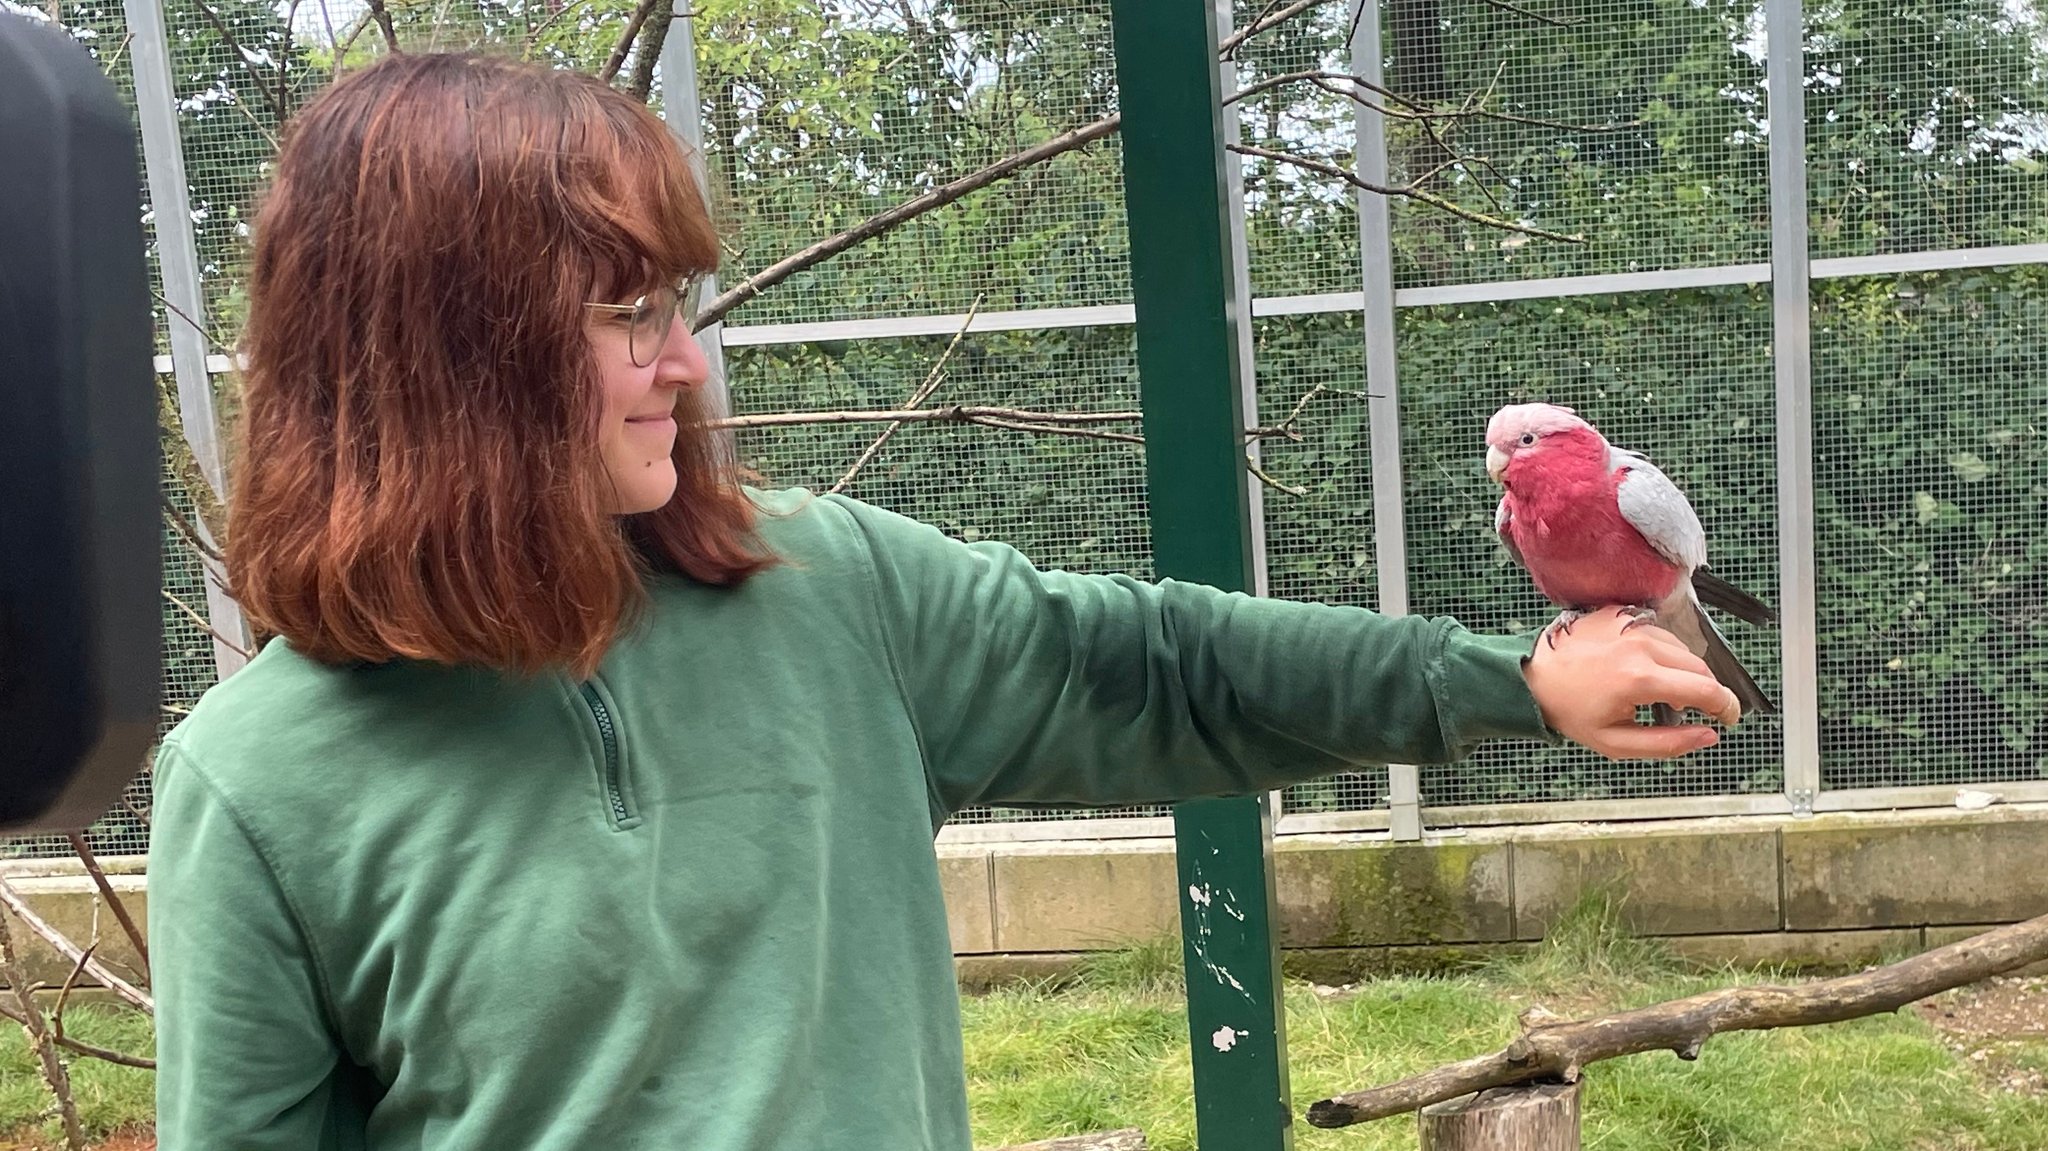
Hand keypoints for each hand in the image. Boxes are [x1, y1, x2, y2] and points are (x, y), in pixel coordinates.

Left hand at [1522, 606, 1740, 759]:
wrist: (1533, 677)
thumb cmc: (1572, 712)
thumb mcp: (1616, 743)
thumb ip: (1668, 744)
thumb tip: (1708, 736)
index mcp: (1640, 679)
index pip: (1705, 690)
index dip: (1726, 707)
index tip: (1729, 718)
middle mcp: (1640, 645)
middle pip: (1699, 667)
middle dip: (1708, 691)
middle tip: (1699, 711)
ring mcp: (1630, 625)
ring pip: (1682, 647)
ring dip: (1685, 671)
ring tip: (1664, 693)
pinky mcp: (1621, 613)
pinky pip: (1659, 632)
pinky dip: (1664, 652)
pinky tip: (1646, 669)